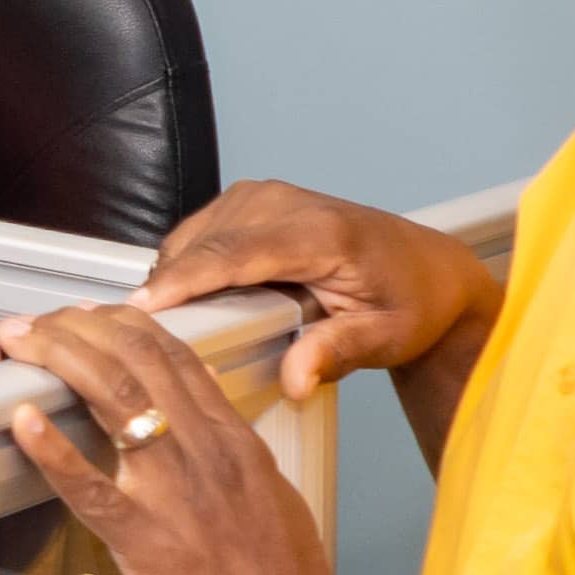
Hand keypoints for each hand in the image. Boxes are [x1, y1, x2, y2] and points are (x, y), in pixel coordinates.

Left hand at [0, 303, 360, 574]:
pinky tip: (22, 420)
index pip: (176, 355)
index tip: (86, 314)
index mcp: (235, 443)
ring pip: (115, 398)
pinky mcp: (150, 544)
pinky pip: (91, 489)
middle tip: (36, 323)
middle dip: (78, 327)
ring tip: (22, 341)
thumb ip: (231, 457)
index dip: (123, 323)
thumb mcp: (268, 499)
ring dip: (60, 359)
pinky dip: (53, 451)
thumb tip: (202, 421)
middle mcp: (207, 453)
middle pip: (138, 359)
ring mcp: (177, 495)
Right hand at [135, 180, 499, 408]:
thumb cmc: (411, 303)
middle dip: (169, 288)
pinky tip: (200, 297)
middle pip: (203, 244)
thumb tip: (294, 379)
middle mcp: (289, 203)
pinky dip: (188, 263)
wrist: (429, 270)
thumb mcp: (386, 338)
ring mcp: (266, 195)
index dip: (184, 280)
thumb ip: (336, 353)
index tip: (144, 308)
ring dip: (177, 277)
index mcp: (322, 234)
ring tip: (187, 324)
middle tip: (152, 341)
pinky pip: (199, 231)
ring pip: (192, 236)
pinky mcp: (253, 198)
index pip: (234, 254)